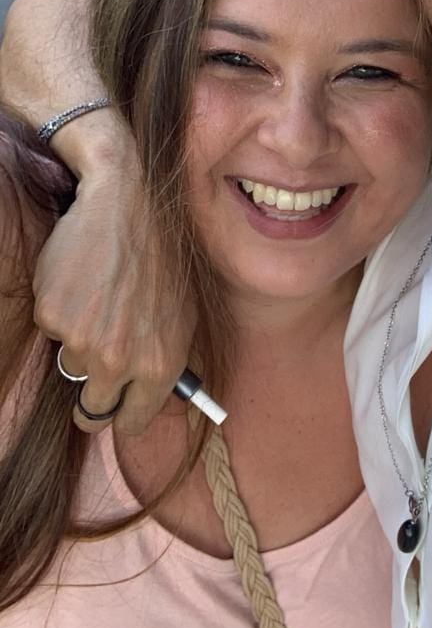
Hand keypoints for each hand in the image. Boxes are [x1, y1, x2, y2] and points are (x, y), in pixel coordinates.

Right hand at [33, 151, 196, 434]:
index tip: (117, 410)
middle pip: (92, 410)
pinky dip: (63, 312)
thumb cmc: (163, 257)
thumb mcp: (183, 315)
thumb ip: (167, 363)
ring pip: (72, 365)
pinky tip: (83, 281)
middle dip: (93, 398)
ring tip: (101, 301)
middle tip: (99, 366)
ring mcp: (82, 341)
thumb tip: (153, 398)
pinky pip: (53, 330)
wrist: (128, 206)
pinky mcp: (52, 316)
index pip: (132, 422)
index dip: (123, 416)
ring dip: (81, 344)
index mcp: (159, 366)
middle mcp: (119, 361)